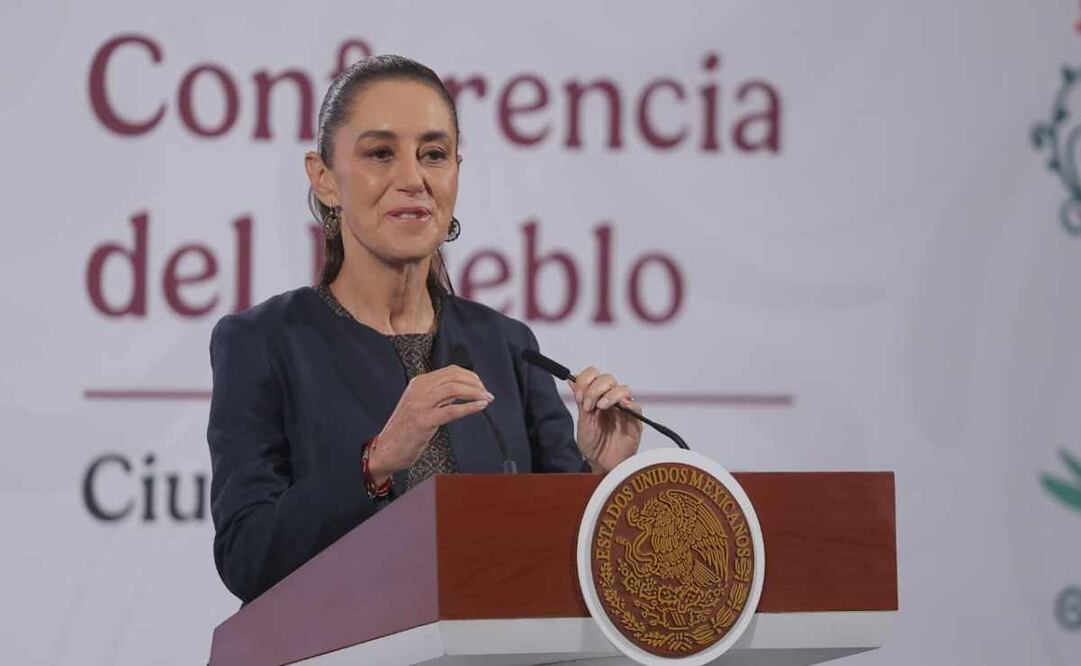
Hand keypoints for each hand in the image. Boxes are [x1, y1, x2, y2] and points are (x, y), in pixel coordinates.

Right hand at [368, 366, 492, 483]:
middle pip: (453, 377)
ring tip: (487, 399)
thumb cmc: (406, 430)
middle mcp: (418, 390)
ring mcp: (419, 405)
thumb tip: (464, 389)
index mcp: (418, 383)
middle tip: (488, 393)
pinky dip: (469, 407)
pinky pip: (451, 410)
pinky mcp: (423, 421)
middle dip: (475, 384)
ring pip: (453, 389)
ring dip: (475, 393)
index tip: (481, 386)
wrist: (386, 450)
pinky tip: (480, 407)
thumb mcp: (421, 405)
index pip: (450, 371)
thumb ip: (440, 395)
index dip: (470, 376)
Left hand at [569, 367, 642, 472]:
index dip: (586, 381)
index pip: (594, 375)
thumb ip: (580, 399)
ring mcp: (624, 409)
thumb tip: (570, 379)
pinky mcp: (635, 420)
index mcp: (596, 397)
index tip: (579, 396)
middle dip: (595, 389)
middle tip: (588, 405)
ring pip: (622, 389)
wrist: (600, 464)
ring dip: (609, 395)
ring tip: (600, 408)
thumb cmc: (593, 445)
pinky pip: (636, 406)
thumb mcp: (583, 421)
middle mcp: (611, 400)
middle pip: (608, 379)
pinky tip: (619, 408)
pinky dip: (627, 403)